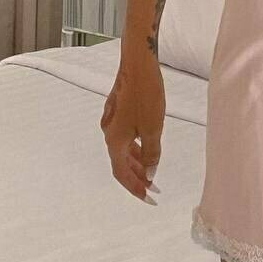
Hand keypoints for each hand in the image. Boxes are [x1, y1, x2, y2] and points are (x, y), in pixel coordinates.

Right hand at [100, 55, 165, 204]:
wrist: (137, 62)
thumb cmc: (146, 95)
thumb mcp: (153, 128)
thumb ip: (151, 154)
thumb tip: (150, 174)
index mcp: (114, 140)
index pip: (121, 173)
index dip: (134, 188)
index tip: (149, 199)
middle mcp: (109, 132)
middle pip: (121, 163)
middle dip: (137, 177)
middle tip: (154, 189)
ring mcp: (112, 120)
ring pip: (123, 149)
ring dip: (137, 162)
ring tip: (152, 172)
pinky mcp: (118, 109)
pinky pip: (125, 136)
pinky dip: (136, 147)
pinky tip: (146, 147)